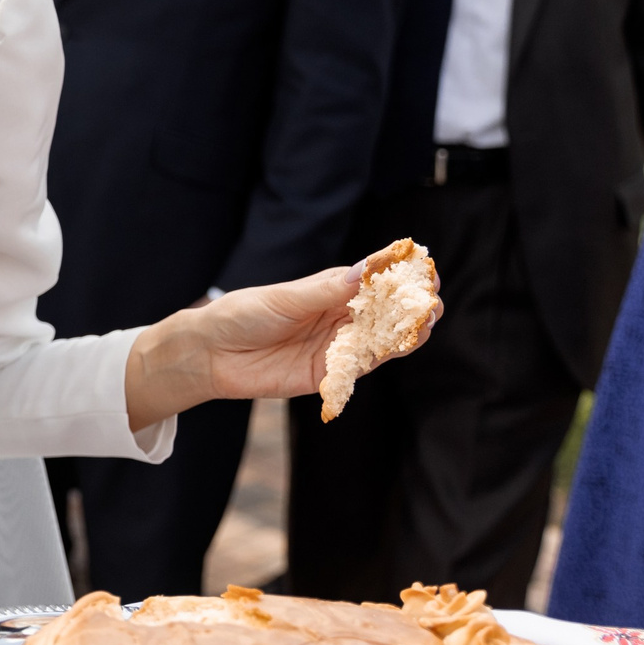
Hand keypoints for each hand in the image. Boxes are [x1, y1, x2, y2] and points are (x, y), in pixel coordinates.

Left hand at [123, 254, 442, 429]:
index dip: (398, 276)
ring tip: (426, 323)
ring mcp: (336, 346)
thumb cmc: (242, 314)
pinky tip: (398, 349)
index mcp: (331, 289)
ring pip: (380, 340)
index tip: (424, 269)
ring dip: (404, 333)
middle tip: (433, 301)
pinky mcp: (328, 374)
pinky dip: (379, 360)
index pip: (372, 281)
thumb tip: (366, 271)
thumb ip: (325, 291)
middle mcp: (339, 316)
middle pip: (385, 312)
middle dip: (410, 306)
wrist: (211, 353)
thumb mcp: (284, 299)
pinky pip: (360, 367)